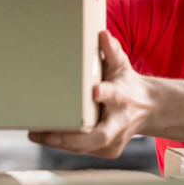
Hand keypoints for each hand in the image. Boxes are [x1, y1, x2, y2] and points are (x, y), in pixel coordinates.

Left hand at [28, 30, 152, 158]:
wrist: (147, 108)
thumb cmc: (126, 82)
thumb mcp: (121, 65)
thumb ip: (112, 51)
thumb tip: (102, 34)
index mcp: (123, 97)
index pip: (114, 96)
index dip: (104, 94)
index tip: (94, 91)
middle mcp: (120, 122)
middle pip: (100, 136)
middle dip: (73, 137)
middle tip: (49, 134)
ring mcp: (115, 140)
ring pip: (86, 147)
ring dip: (61, 142)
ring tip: (36, 134)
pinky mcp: (108, 150)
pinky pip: (83, 150)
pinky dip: (64, 144)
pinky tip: (45, 137)